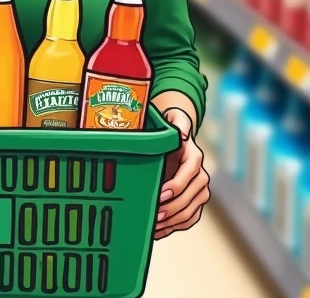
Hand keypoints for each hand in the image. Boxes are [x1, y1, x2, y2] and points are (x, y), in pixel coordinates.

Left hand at [155, 107, 209, 239]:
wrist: (176, 142)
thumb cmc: (171, 132)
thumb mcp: (173, 123)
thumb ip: (179, 124)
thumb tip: (183, 133)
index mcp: (194, 156)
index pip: (190, 172)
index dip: (177, 185)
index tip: (161, 194)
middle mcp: (200, 175)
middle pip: (190, 197)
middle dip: (171, 208)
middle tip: (154, 215)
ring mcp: (199, 191)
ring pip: (190, 211)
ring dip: (172, 221)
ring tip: (154, 226)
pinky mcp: (195, 202)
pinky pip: (189, 219)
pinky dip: (174, 227)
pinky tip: (159, 231)